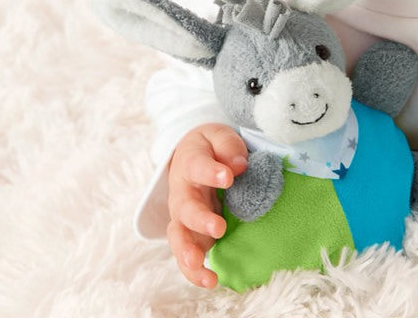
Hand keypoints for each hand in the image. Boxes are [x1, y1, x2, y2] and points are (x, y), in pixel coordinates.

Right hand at [166, 123, 247, 287]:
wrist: (191, 156)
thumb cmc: (210, 147)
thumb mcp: (218, 135)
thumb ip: (228, 146)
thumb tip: (239, 165)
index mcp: (189, 163)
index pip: (197, 166)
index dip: (211, 172)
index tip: (227, 177)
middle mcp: (182, 192)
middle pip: (184, 207)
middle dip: (200, 219)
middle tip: (219, 227)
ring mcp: (183, 216)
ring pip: (178, 236)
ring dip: (188, 251)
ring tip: (199, 263)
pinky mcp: (190, 234)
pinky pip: (186, 254)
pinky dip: (194, 270)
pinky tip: (210, 281)